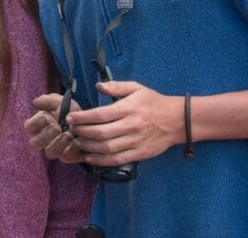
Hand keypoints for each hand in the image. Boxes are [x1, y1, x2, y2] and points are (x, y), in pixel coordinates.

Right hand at [23, 93, 89, 163]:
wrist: (88, 121)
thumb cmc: (70, 111)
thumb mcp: (60, 102)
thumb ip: (47, 100)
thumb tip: (34, 102)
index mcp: (39, 125)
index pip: (28, 127)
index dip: (35, 123)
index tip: (46, 117)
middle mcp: (45, 139)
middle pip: (34, 144)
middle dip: (45, 136)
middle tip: (57, 128)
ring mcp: (56, 149)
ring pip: (49, 153)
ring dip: (58, 143)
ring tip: (68, 134)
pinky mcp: (67, 156)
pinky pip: (65, 157)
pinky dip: (71, 149)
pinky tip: (77, 141)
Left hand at [65, 81, 182, 166]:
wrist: (177, 120)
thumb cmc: (153, 102)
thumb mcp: (136, 88)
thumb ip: (116, 87)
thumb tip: (98, 86)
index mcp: (128, 109)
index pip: (100, 115)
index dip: (82, 118)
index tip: (70, 118)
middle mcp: (131, 126)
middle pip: (100, 133)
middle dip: (82, 132)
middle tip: (71, 130)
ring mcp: (135, 142)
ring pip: (106, 148)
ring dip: (88, 147)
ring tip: (77, 142)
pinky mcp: (139, 154)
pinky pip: (116, 160)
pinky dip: (100, 160)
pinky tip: (89, 157)